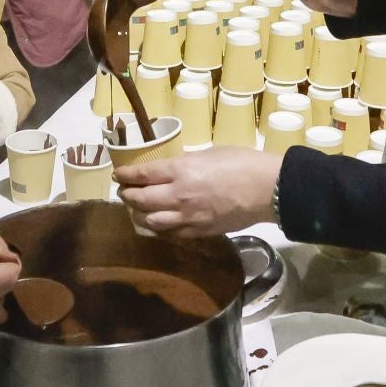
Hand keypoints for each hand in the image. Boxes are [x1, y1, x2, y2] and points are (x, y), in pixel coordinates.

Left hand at [115, 147, 280, 237]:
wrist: (267, 189)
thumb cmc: (242, 163)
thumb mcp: (209, 153)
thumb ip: (187, 164)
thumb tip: (176, 170)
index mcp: (180, 171)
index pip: (142, 175)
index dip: (126, 175)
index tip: (118, 175)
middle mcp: (178, 196)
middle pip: (140, 200)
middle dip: (128, 196)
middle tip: (124, 193)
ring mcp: (188, 217)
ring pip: (151, 222)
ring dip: (140, 215)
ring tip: (138, 210)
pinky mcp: (199, 232)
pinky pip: (172, 233)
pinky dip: (161, 228)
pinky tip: (161, 224)